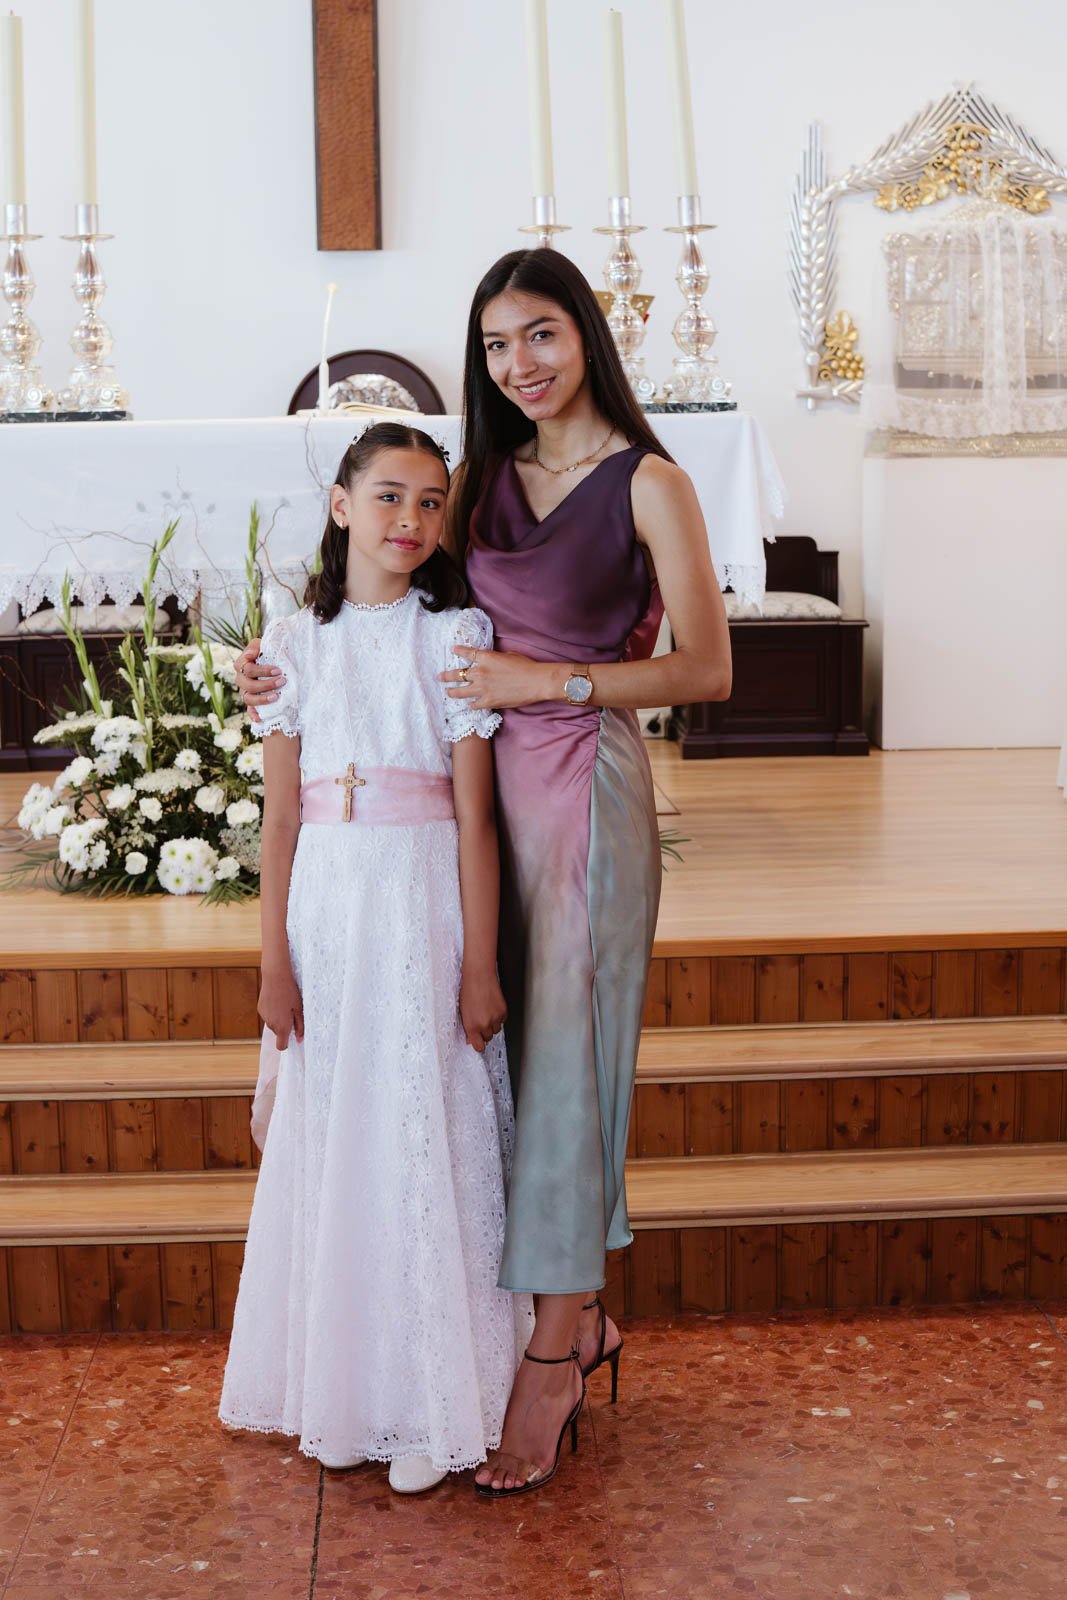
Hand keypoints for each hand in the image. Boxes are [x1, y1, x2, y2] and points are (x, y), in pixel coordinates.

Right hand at [234, 636, 283, 723]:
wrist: (276, 664)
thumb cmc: (269, 652)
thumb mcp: (264, 645)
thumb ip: (256, 646)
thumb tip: (251, 654)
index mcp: (242, 664)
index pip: (247, 668)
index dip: (262, 670)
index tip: (278, 670)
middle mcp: (241, 679)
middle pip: (248, 684)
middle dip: (266, 684)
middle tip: (283, 681)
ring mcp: (245, 692)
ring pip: (248, 699)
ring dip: (262, 699)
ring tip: (277, 696)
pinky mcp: (251, 703)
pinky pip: (250, 711)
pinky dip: (254, 715)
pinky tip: (261, 719)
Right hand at [258, 966, 303, 1049]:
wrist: (276, 976)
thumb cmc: (291, 993)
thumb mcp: (300, 1009)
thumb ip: (300, 1026)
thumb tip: (300, 1039)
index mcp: (282, 1027)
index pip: (281, 1046)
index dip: (287, 1043)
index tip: (293, 1034)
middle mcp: (271, 1024)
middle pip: (278, 1033)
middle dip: (285, 1027)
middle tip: (293, 1013)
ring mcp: (264, 1016)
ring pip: (273, 1023)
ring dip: (279, 1018)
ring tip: (285, 1004)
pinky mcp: (260, 1008)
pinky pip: (268, 1015)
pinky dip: (273, 1012)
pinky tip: (277, 999)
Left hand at [440, 647, 555, 710]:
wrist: (535, 681)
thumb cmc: (526, 666)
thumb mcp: (508, 655)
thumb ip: (494, 658)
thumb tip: (490, 662)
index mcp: (485, 658)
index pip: (467, 653)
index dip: (458, 651)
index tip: (453, 650)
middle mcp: (480, 672)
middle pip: (457, 674)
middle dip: (446, 676)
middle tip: (440, 677)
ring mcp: (483, 688)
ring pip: (460, 691)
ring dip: (452, 692)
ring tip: (448, 692)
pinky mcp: (489, 701)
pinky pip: (474, 704)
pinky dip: (470, 704)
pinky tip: (468, 705)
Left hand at [460, 969, 507, 1053]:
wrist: (479, 976)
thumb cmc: (468, 991)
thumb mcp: (462, 1012)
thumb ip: (468, 1027)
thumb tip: (471, 1038)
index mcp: (472, 1026)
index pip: (478, 1046)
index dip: (478, 1044)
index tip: (477, 1041)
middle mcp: (484, 1024)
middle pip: (487, 1038)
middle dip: (484, 1032)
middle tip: (480, 1022)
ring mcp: (495, 1018)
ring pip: (496, 1030)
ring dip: (492, 1025)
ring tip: (486, 1013)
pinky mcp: (503, 1011)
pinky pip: (502, 1021)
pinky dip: (498, 1017)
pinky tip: (492, 1008)